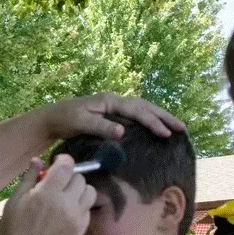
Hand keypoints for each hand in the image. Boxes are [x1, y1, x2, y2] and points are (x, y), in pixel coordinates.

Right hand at [0, 155, 96, 234]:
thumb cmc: (13, 229)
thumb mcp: (15, 200)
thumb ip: (29, 178)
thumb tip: (38, 160)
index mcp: (47, 193)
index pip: (67, 165)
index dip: (63, 160)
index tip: (57, 163)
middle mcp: (66, 204)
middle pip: (80, 177)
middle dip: (69, 176)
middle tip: (58, 183)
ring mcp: (76, 218)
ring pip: (89, 191)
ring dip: (79, 190)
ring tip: (66, 196)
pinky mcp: (81, 229)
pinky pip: (88, 209)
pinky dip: (80, 206)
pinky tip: (67, 212)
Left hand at [31, 94, 184, 142]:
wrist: (52, 117)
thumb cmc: (64, 120)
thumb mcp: (80, 124)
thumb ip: (101, 127)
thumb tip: (123, 132)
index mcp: (109, 101)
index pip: (136, 111)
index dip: (152, 122)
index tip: (165, 133)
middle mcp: (114, 101)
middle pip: (144, 106)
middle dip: (163, 116)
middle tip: (181, 128)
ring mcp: (114, 106)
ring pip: (142, 109)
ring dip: (159, 117)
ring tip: (175, 126)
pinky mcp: (112, 114)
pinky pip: (135, 115)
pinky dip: (148, 119)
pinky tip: (156, 127)